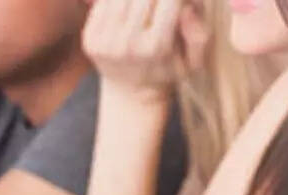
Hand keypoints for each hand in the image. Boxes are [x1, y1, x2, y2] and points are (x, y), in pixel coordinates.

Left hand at [83, 0, 208, 103]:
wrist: (130, 91)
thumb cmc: (166, 70)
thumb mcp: (193, 61)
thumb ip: (198, 35)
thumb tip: (186, 8)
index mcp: (156, 47)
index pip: (170, 0)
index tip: (177, 3)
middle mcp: (127, 44)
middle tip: (159, 6)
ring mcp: (104, 42)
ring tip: (145, 7)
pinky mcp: (89, 39)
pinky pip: (103, 3)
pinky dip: (116, 2)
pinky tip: (128, 8)